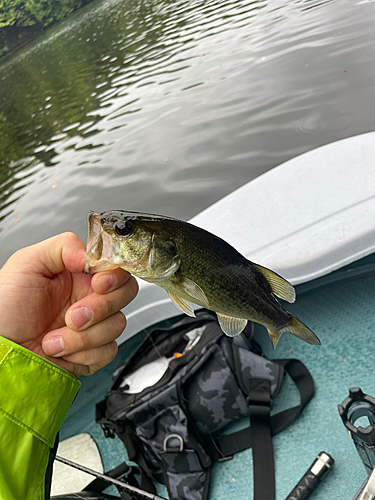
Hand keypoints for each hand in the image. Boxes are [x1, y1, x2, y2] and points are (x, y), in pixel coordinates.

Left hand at [0, 232, 137, 376]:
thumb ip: (63, 246)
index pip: (117, 267)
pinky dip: (84, 353)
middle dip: (100, 307)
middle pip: (125, 293)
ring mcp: (94, 325)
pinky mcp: (92, 352)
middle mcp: (90, 297)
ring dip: (83, 336)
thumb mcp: (27, 263)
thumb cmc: (4, 308)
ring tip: (53, 338)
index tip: (98, 282)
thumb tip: (91, 256)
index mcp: (80, 274)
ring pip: (117, 324)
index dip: (114, 275)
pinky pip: (109, 350)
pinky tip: (61, 350)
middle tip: (72, 316)